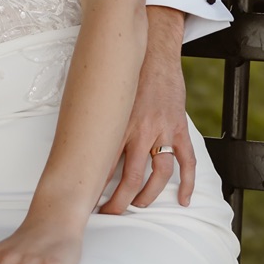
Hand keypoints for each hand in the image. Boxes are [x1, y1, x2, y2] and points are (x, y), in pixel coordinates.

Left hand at [99, 6, 195, 213]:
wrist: (153, 50)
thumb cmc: (125, 73)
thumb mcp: (104, 95)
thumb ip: (96, 119)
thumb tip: (77, 141)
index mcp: (115, 122)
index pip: (103, 164)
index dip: (94, 185)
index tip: (85, 199)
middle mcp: (138, 129)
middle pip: (130, 178)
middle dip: (118, 201)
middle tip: (109, 213)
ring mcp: (161, 130)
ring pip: (158, 175)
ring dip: (148, 196)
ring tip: (137, 206)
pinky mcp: (179, 127)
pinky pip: (186, 161)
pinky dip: (187, 183)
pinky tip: (183, 199)